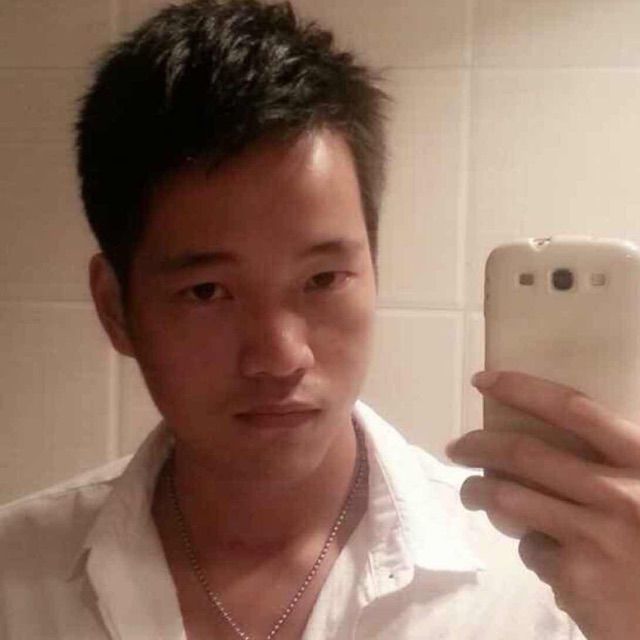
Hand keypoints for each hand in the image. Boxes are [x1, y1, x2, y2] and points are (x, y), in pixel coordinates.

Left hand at [445, 370, 639, 639]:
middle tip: (457, 448)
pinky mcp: (577, 576)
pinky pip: (531, 549)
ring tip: (470, 494)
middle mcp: (619, 492)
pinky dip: (530, 548)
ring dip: (476, 492)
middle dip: (477, 446)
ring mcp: (595, 535)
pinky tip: (550, 558)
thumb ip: (608, 467)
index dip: (521, 388)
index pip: (573, 409)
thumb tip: (541, 445)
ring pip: (508, 498)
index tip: (483, 380)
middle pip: (524, 453)